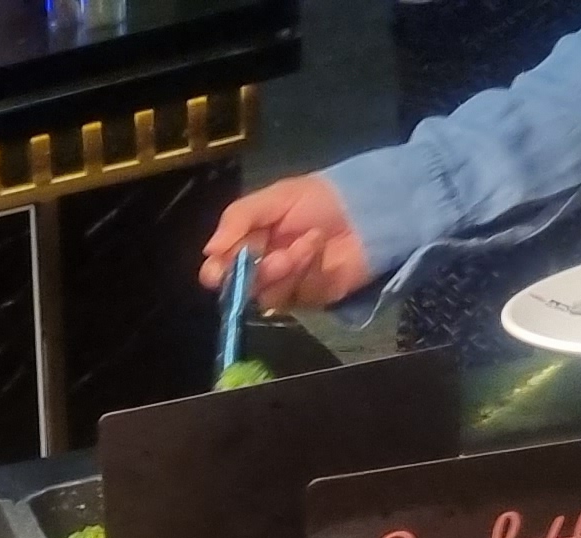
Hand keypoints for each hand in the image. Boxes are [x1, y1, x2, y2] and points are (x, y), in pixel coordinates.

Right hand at [202, 173, 374, 308]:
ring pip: (264, 295)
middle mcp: (261, 268)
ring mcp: (285, 285)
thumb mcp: (278, 196)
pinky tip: (317, 251)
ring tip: (307, 244)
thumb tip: (209, 251)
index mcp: (249, 243)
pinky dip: (302, 272)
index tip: (220, 269)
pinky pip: (292, 297)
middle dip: (252, 272)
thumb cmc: (323, 197)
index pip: (219, 268)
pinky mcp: (308, 298)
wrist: (372, 208)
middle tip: (272, 256)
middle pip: (237, 288)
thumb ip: (239, 218)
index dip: (216, 271)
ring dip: (282, 269)